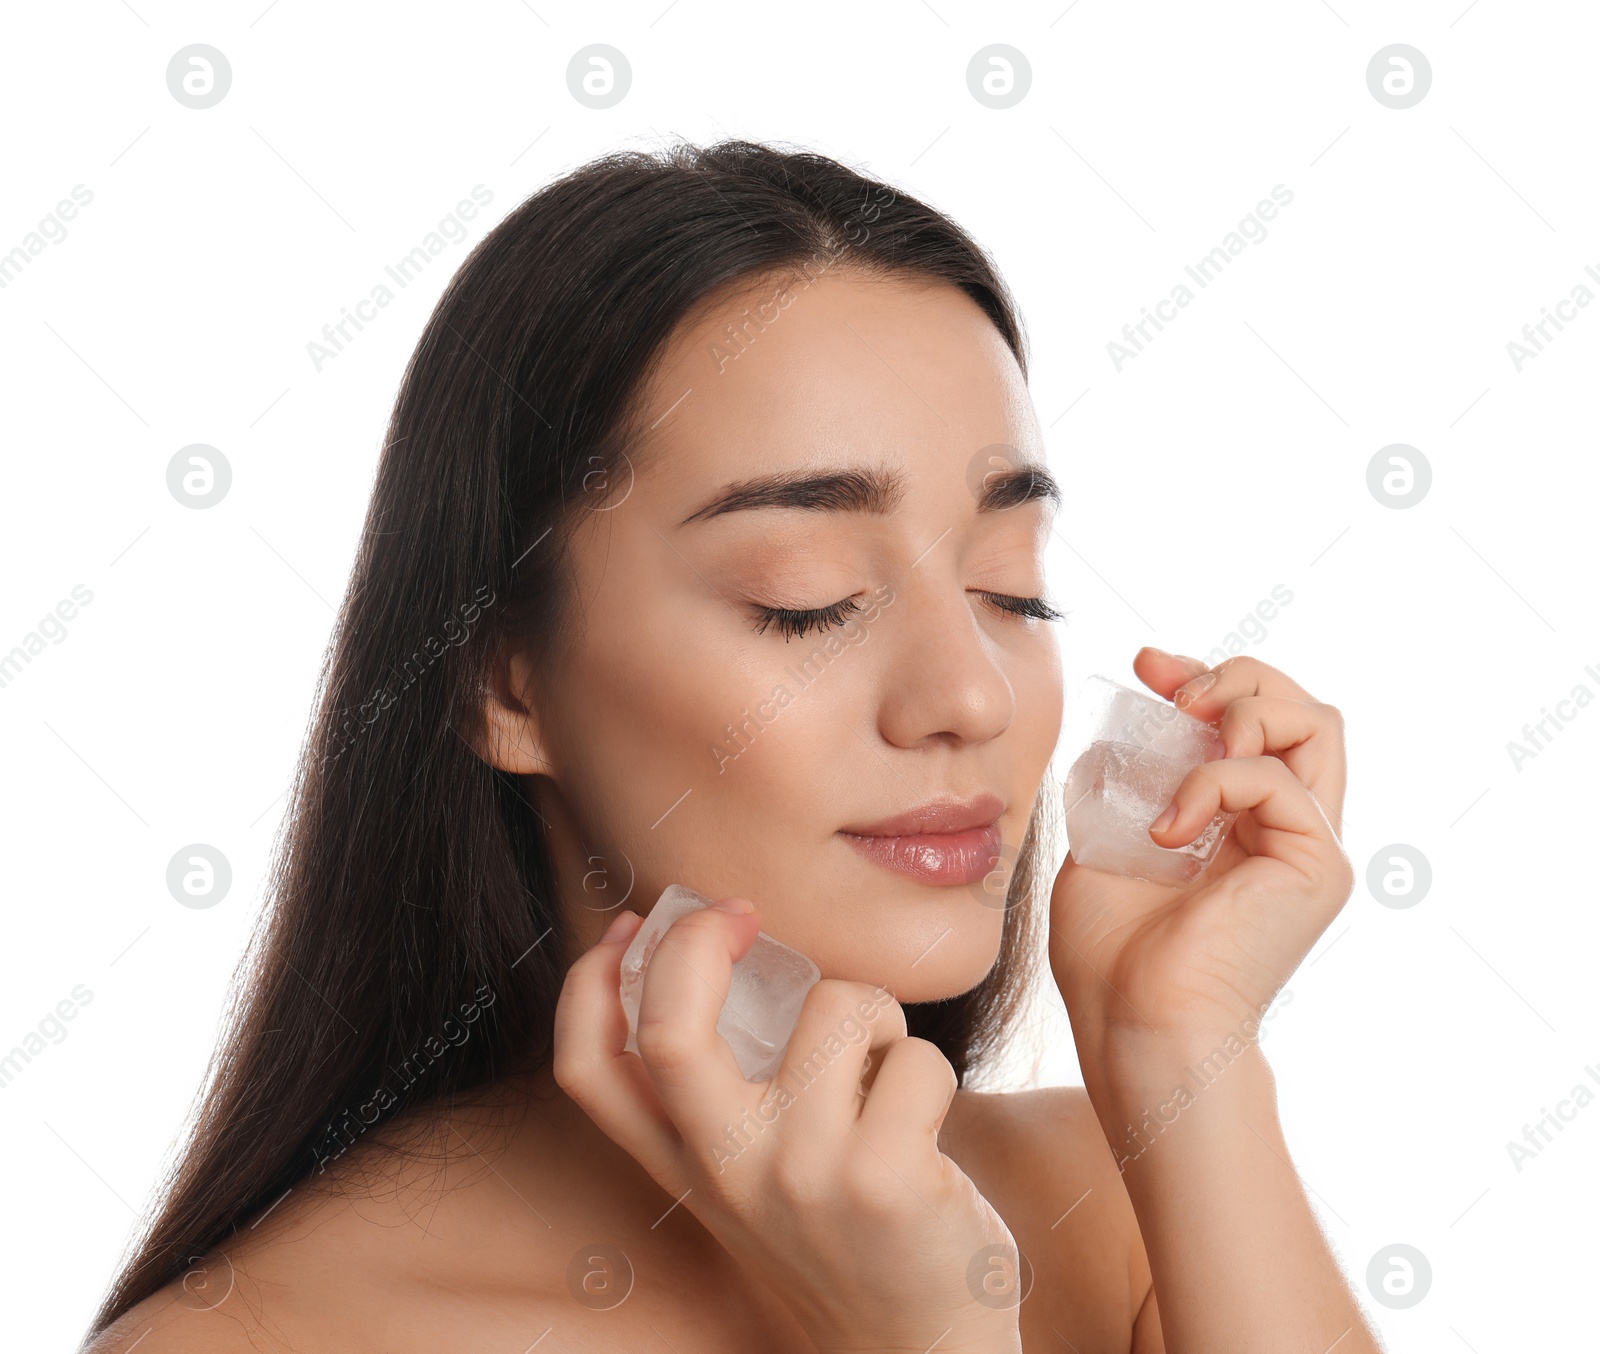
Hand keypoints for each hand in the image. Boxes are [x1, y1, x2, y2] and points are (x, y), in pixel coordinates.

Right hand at [553, 898, 1023, 1353]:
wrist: (916, 1352)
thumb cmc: (844, 1236)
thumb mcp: (750, 1177)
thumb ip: (714, 1091)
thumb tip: (699, 948)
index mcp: (686, 1165)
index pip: (588, 1069)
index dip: (591, 979)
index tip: (635, 924)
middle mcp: (728, 1171)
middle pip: (672, 1029)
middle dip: (699, 941)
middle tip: (742, 916)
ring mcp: (803, 1176)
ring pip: (839, 1007)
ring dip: (876, 1015)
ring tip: (879, 1070)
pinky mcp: (883, 1180)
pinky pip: (915, 1057)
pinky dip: (928, 1069)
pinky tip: (923, 1123)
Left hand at [1049, 649, 1353, 1054]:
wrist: (1134, 1025)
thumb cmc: (1112, 957)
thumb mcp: (1103, 845)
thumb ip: (1122, 788)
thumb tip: (1116, 738)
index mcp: (1243, 824)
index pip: (1254, 720)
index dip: (1205, 677)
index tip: (1145, 665)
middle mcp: (1288, 829)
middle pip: (1302, 707)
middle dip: (1236, 675)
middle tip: (1172, 690)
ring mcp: (1310, 846)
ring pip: (1317, 723)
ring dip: (1244, 706)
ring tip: (1187, 731)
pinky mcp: (1316, 864)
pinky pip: (1274, 778)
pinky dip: (1210, 781)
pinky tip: (1167, 831)